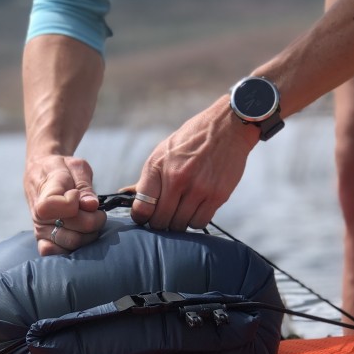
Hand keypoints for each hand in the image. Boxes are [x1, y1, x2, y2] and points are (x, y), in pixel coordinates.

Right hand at [25, 153, 106, 254]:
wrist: (41, 172)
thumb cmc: (60, 169)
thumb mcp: (76, 167)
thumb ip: (84, 186)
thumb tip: (91, 205)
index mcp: (44, 195)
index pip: (59, 207)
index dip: (74, 202)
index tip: (76, 192)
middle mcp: (39, 217)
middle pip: (74, 231)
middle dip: (93, 220)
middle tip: (95, 209)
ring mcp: (41, 231)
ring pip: (72, 244)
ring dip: (89, 234)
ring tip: (89, 220)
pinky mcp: (43, 240)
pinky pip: (55, 253)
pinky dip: (71, 248)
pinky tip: (79, 234)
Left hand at [130, 96, 257, 230]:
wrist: (227, 127)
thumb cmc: (190, 141)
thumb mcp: (162, 153)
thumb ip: (148, 178)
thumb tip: (126, 195)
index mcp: (159, 168)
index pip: (142, 208)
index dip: (141, 217)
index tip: (145, 216)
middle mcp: (178, 180)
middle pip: (160, 222)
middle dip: (160, 222)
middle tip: (164, 215)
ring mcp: (199, 190)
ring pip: (180, 225)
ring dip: (178, 222)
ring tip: (181, 210)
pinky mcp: (217, 196)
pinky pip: (200, 223)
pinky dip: (195, 220)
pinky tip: (195, 209)